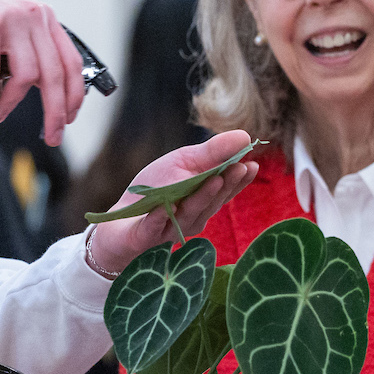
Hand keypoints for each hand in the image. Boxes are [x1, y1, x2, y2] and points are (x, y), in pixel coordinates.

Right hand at [0, 0, 87, 143]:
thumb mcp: (5, 29)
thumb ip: (24, 50)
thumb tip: (41, 89)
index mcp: (43, 17)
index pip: (71, 61)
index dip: (74, 95)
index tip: (68, 119)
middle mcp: (33, 15)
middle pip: (55, 74)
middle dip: (55, 112)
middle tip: (51, 137)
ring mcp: (11, 17)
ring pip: (27, 75)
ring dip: (11, 105)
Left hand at [87, 130, 260, 273]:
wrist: (120, 220)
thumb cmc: (155, 189)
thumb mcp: (182, 162)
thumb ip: (212, 152)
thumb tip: (245, 136)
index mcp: (204, 200)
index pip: (226, 190)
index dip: (240, 179)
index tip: (253, 165)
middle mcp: (193, 218)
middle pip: (212, 202)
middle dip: (227, 184)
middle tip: (240, 167)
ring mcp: (171, 230)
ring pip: (189, 214)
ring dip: (202, 197)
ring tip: (214, 179)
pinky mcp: (145, 237)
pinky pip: (155, 227)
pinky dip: (161, 216)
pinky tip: (166, 205)